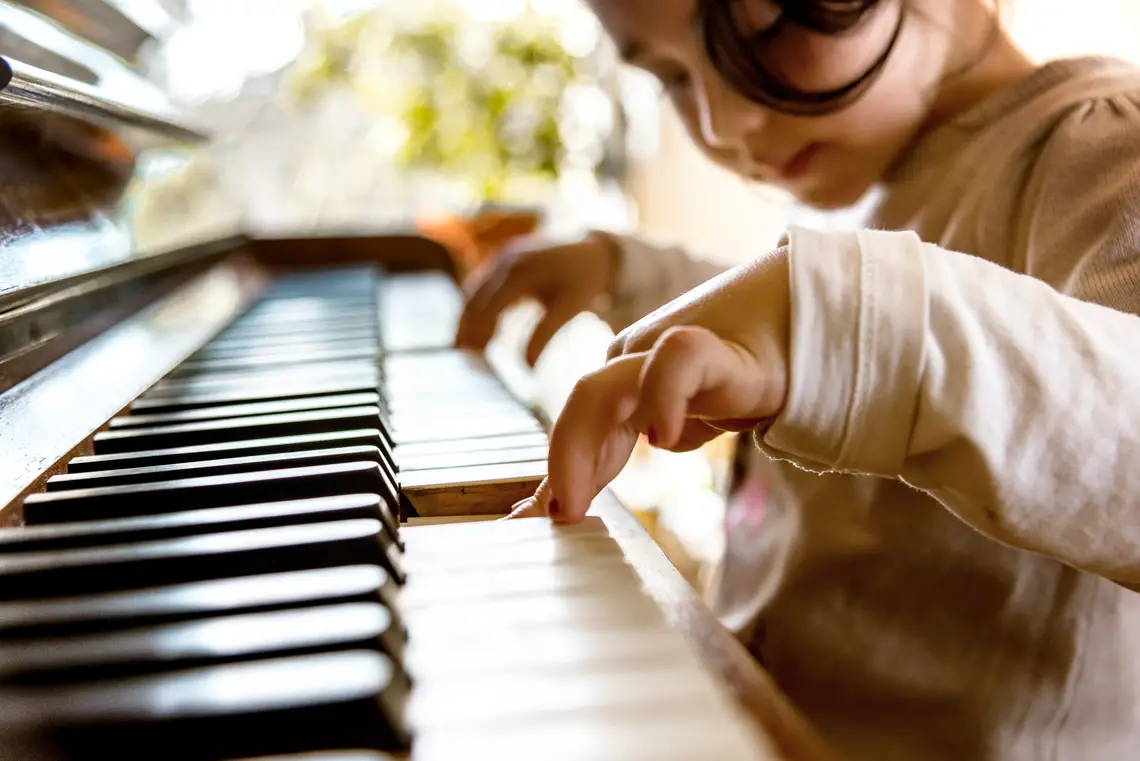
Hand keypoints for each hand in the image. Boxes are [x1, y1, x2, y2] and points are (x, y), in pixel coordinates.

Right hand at [454, 232, 618, 365]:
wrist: (593, 250)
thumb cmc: (584, 280)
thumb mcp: (570, 308)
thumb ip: (545, 336)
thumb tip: (527, 369)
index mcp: (521, 272)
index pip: (491, 305)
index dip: (479, 330)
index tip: (475, 354)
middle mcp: (506, 260)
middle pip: (475, 297)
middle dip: (467, 326)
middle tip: (464, 354)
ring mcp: (503, 256)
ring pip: (474, 290)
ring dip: (468, 316)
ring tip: (466, 345)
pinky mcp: (504, 259)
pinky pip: (482, 283)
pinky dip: (476, 305)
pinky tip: (477, 326)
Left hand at [523, 247, 791, 523]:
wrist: (802, 334)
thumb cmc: (729, 383)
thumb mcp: (672, 427)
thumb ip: (621, 454)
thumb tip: (563, 504)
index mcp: (621, 386)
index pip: (579, 429)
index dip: (560, 476)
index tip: (535, 524)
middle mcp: (634, 364)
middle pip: (582, 406)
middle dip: (561, 464)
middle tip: (552, 521)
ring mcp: (666, 353)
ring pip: (606, 386)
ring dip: (581, 447)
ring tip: (573, 502)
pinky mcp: (714, 349)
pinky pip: (676, 361)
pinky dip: (663, 398)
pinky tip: (663, 438)